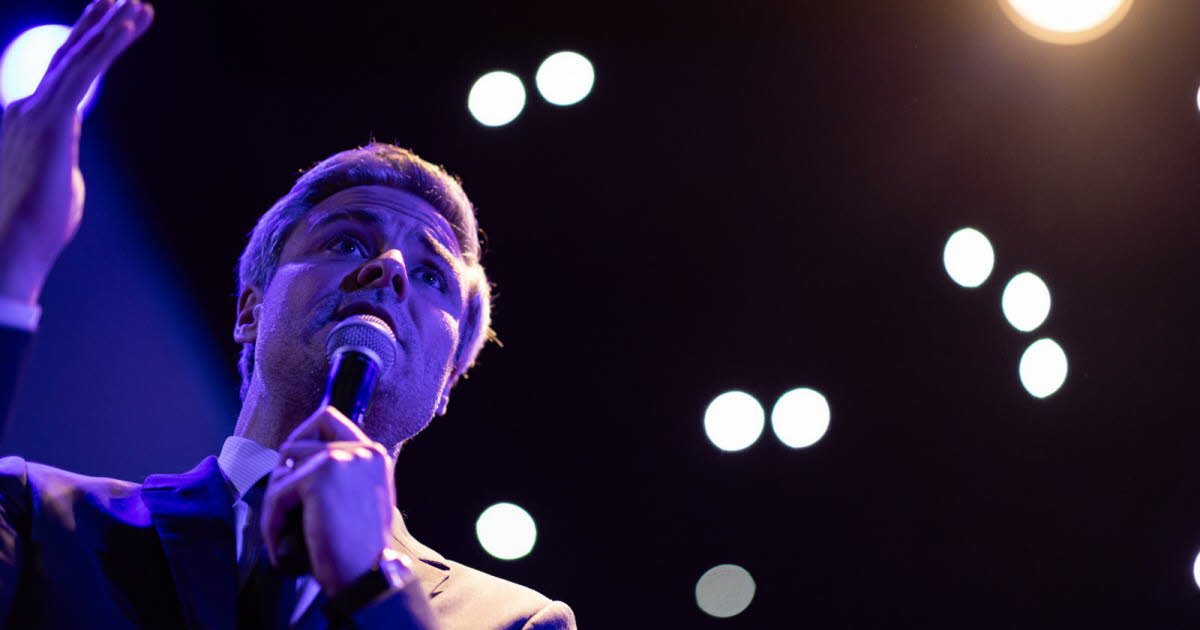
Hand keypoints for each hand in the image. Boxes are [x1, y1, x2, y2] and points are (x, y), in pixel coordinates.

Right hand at [0, 0, 152, 304]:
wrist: (9, 254)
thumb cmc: (32, 230)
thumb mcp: (55, 187)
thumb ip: (61, 164)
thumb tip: (66, 165)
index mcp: (28, 123)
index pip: (61, 75)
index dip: (85, 46)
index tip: (109, 24)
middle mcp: (26, 110)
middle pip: (68, 57)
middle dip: (97, 25)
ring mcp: (35, 114)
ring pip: (79, 59)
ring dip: (109, 28)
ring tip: (137, 5)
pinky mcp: (52, 124)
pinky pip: (84, 75)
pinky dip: (106, 48)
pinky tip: (126, 26)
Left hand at [261, 406, 397, 595]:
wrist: (366, 575)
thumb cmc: (359, 548)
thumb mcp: (361, 498)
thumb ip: (342, 474)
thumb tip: (296, 461)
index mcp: (374, 453)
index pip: (327, 418)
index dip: (301, 437)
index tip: (292, 469)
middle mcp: (362, 449)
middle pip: (296, 442)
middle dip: (283, 476)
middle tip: (285, 508)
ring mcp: (342, 459)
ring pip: (283, 467)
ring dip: (277, 500)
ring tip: (286, 529)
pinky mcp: (320, 477)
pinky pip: (277, 492)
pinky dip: (272, 520)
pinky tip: (281, 543)